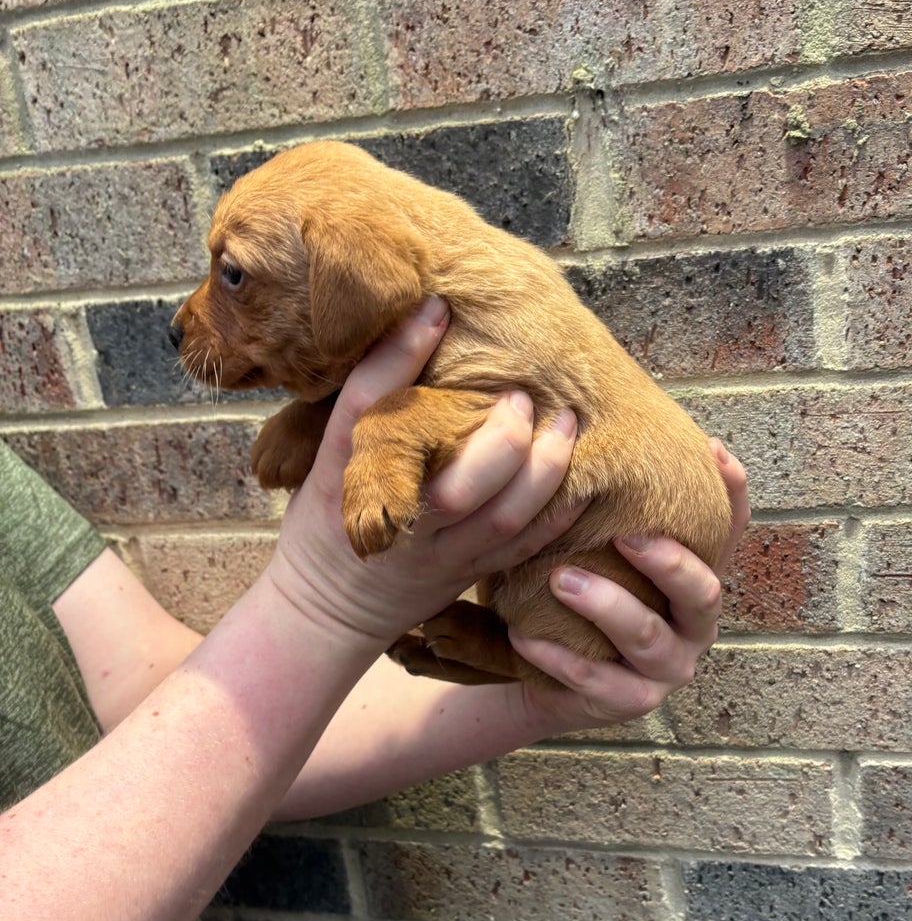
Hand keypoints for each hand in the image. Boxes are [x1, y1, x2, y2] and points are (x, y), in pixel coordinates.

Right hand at [268, 297, 582, 648]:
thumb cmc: (323, 524)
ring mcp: (436, 556)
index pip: (370, 410)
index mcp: (345, 481)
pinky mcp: (464, 577)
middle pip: (457, 483)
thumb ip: (361, 411)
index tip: (438, 307)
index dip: (402, 354)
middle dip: (504, 436)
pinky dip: (556, 513)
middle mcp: (396, 522)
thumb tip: (409, 331)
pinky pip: (520, 549)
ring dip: (545, 468)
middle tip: (522, 395)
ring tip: (566, 422)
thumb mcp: (321, 464)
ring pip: (502, 518)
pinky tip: (579, 476)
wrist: (323, 613)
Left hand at [510, 440, 749, 728]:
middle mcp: (693, 627)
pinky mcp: (629, 703)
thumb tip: (587, 420)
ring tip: (561, 579)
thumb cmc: (573, 593)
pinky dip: (561, 658)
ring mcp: (666, 670)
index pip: (730, 535)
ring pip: (648, 636)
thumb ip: (609, 505)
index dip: (734, 496)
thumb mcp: (593, 546)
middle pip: (705, 592)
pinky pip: (598, 682)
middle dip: (668, 563)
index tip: (714, 451)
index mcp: (695, 582)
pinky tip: (526, 636)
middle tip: (625, 535)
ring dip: (605, 605)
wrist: (539, 673)